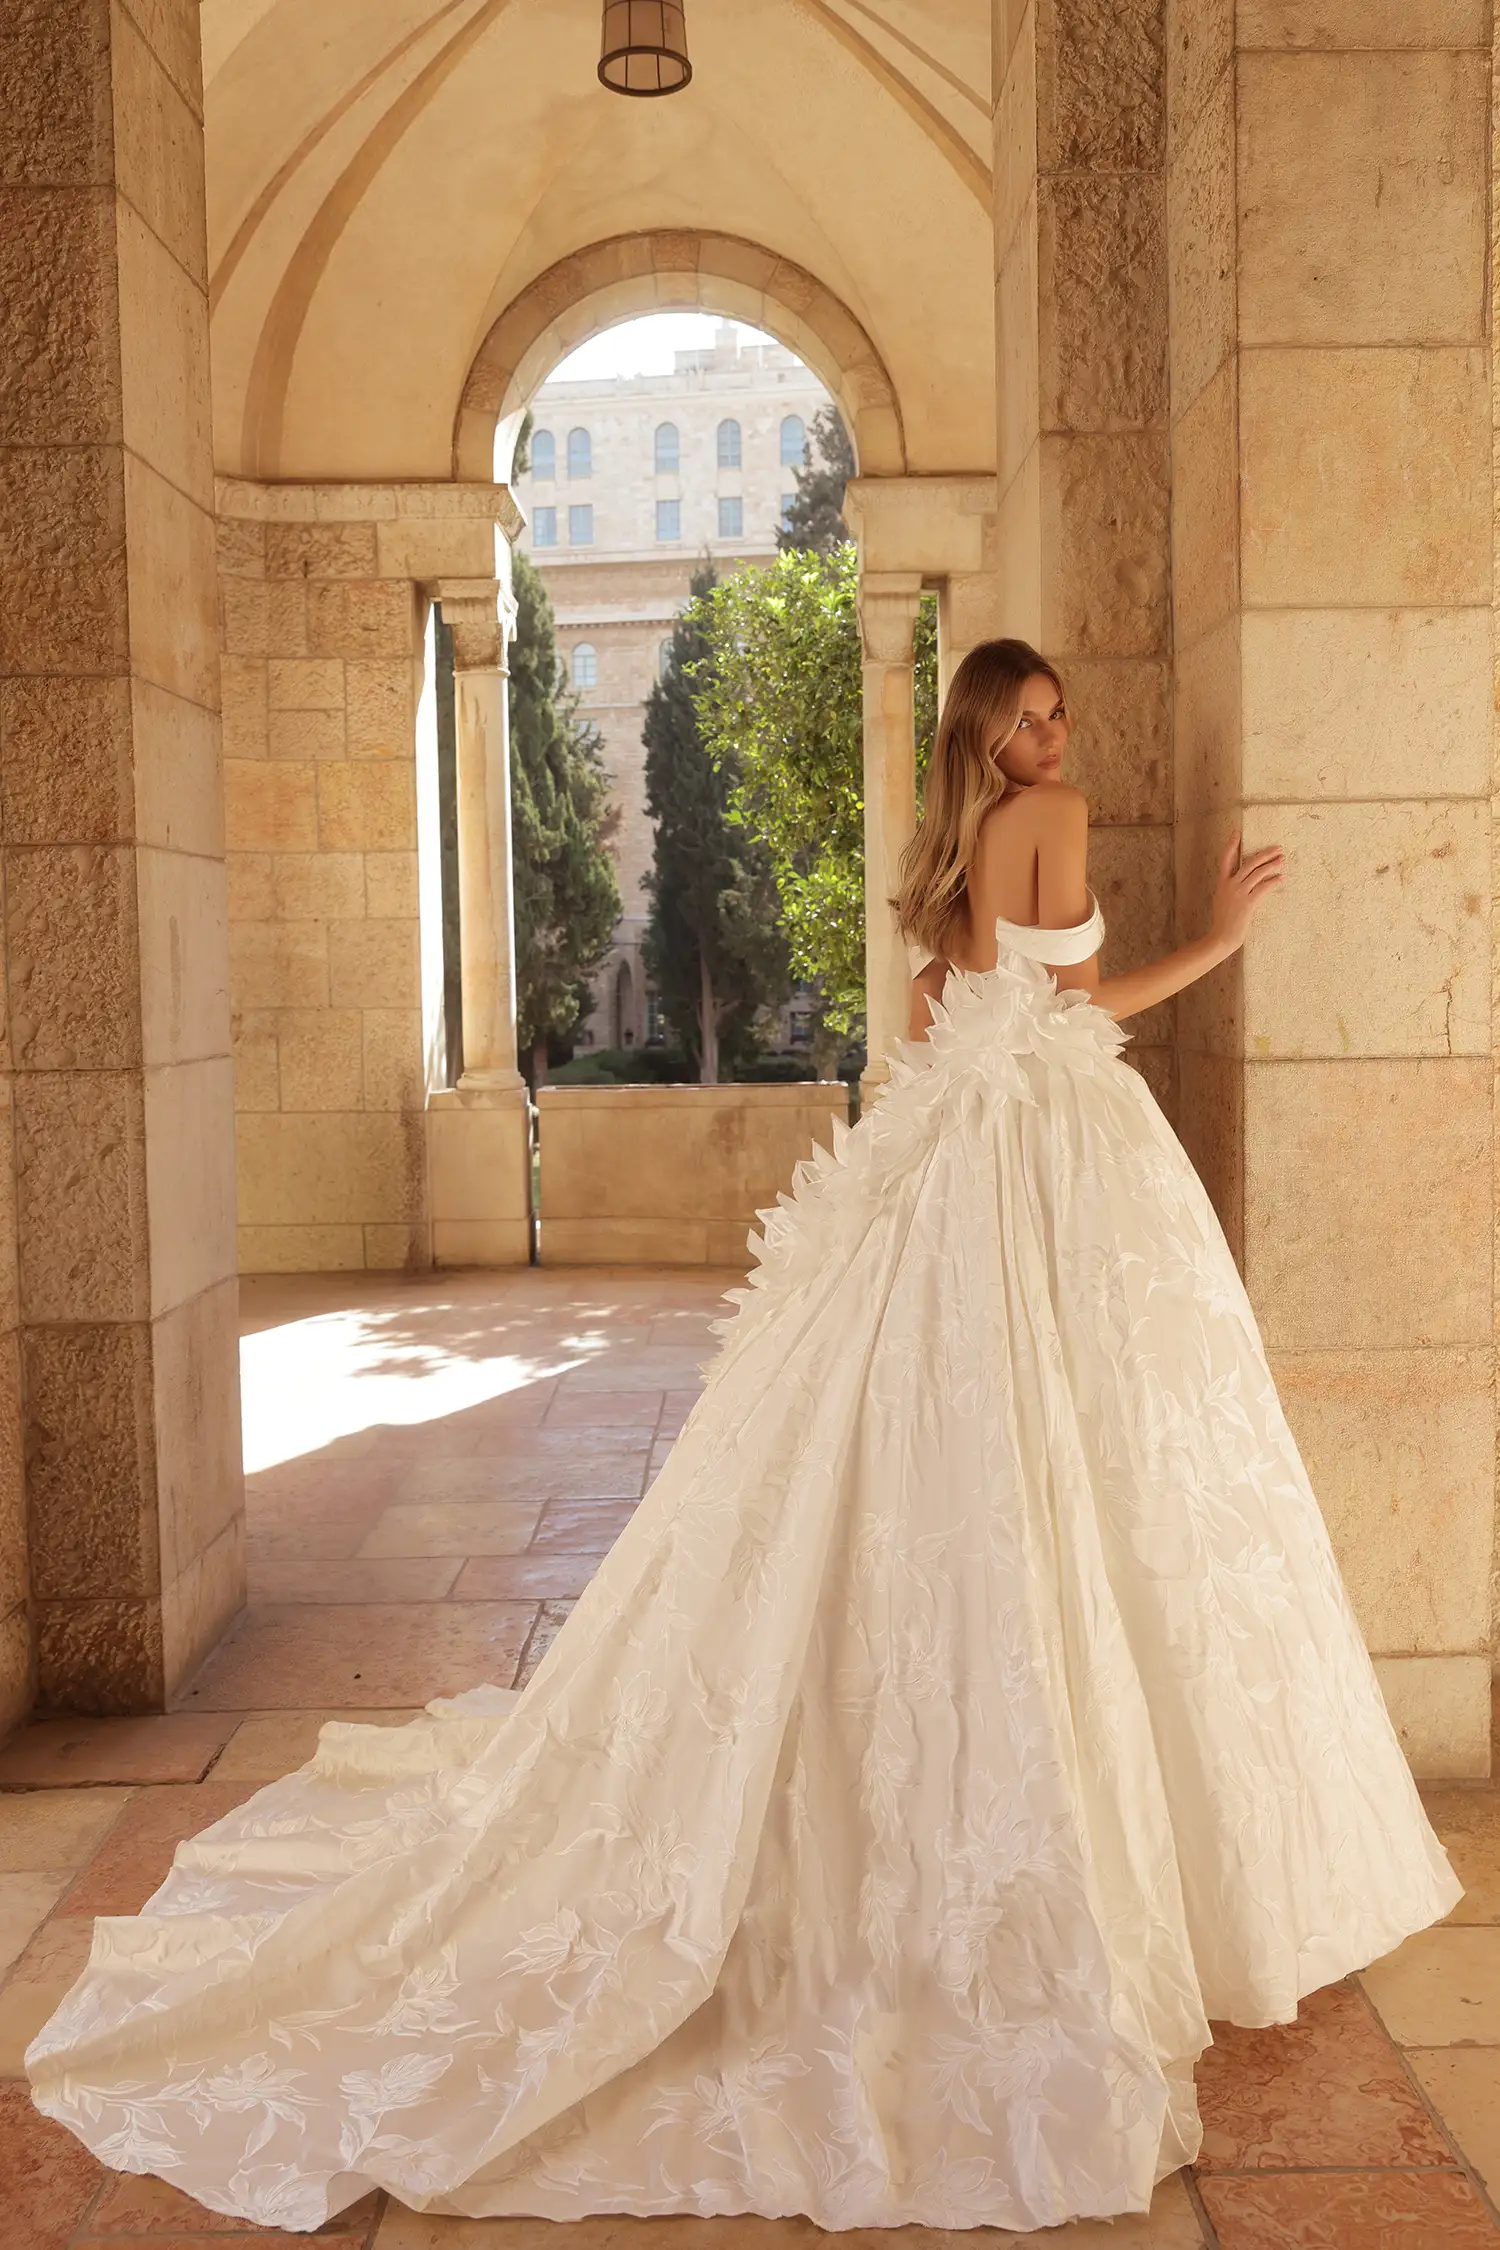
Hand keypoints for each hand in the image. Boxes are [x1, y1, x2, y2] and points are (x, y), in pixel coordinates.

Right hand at [1209, 832, 1283, 955]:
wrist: (1222, 936)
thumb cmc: (1223, 920)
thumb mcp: (1222, 899)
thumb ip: (1230, 888)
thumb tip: (1244, 879)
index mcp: (1222, 883)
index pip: (1226, 859)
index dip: (1231, 845)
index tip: (1237, 832)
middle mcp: (1230, 885)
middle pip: (1249, 863)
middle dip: (1265, 854)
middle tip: (1278, 848)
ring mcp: (1239, 893)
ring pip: (1258, 873)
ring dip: (1272, 865)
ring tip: (1282, 860)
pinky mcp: (1248, 903)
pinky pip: (1263, 888)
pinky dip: (1273, 882)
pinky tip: (1281, 878)